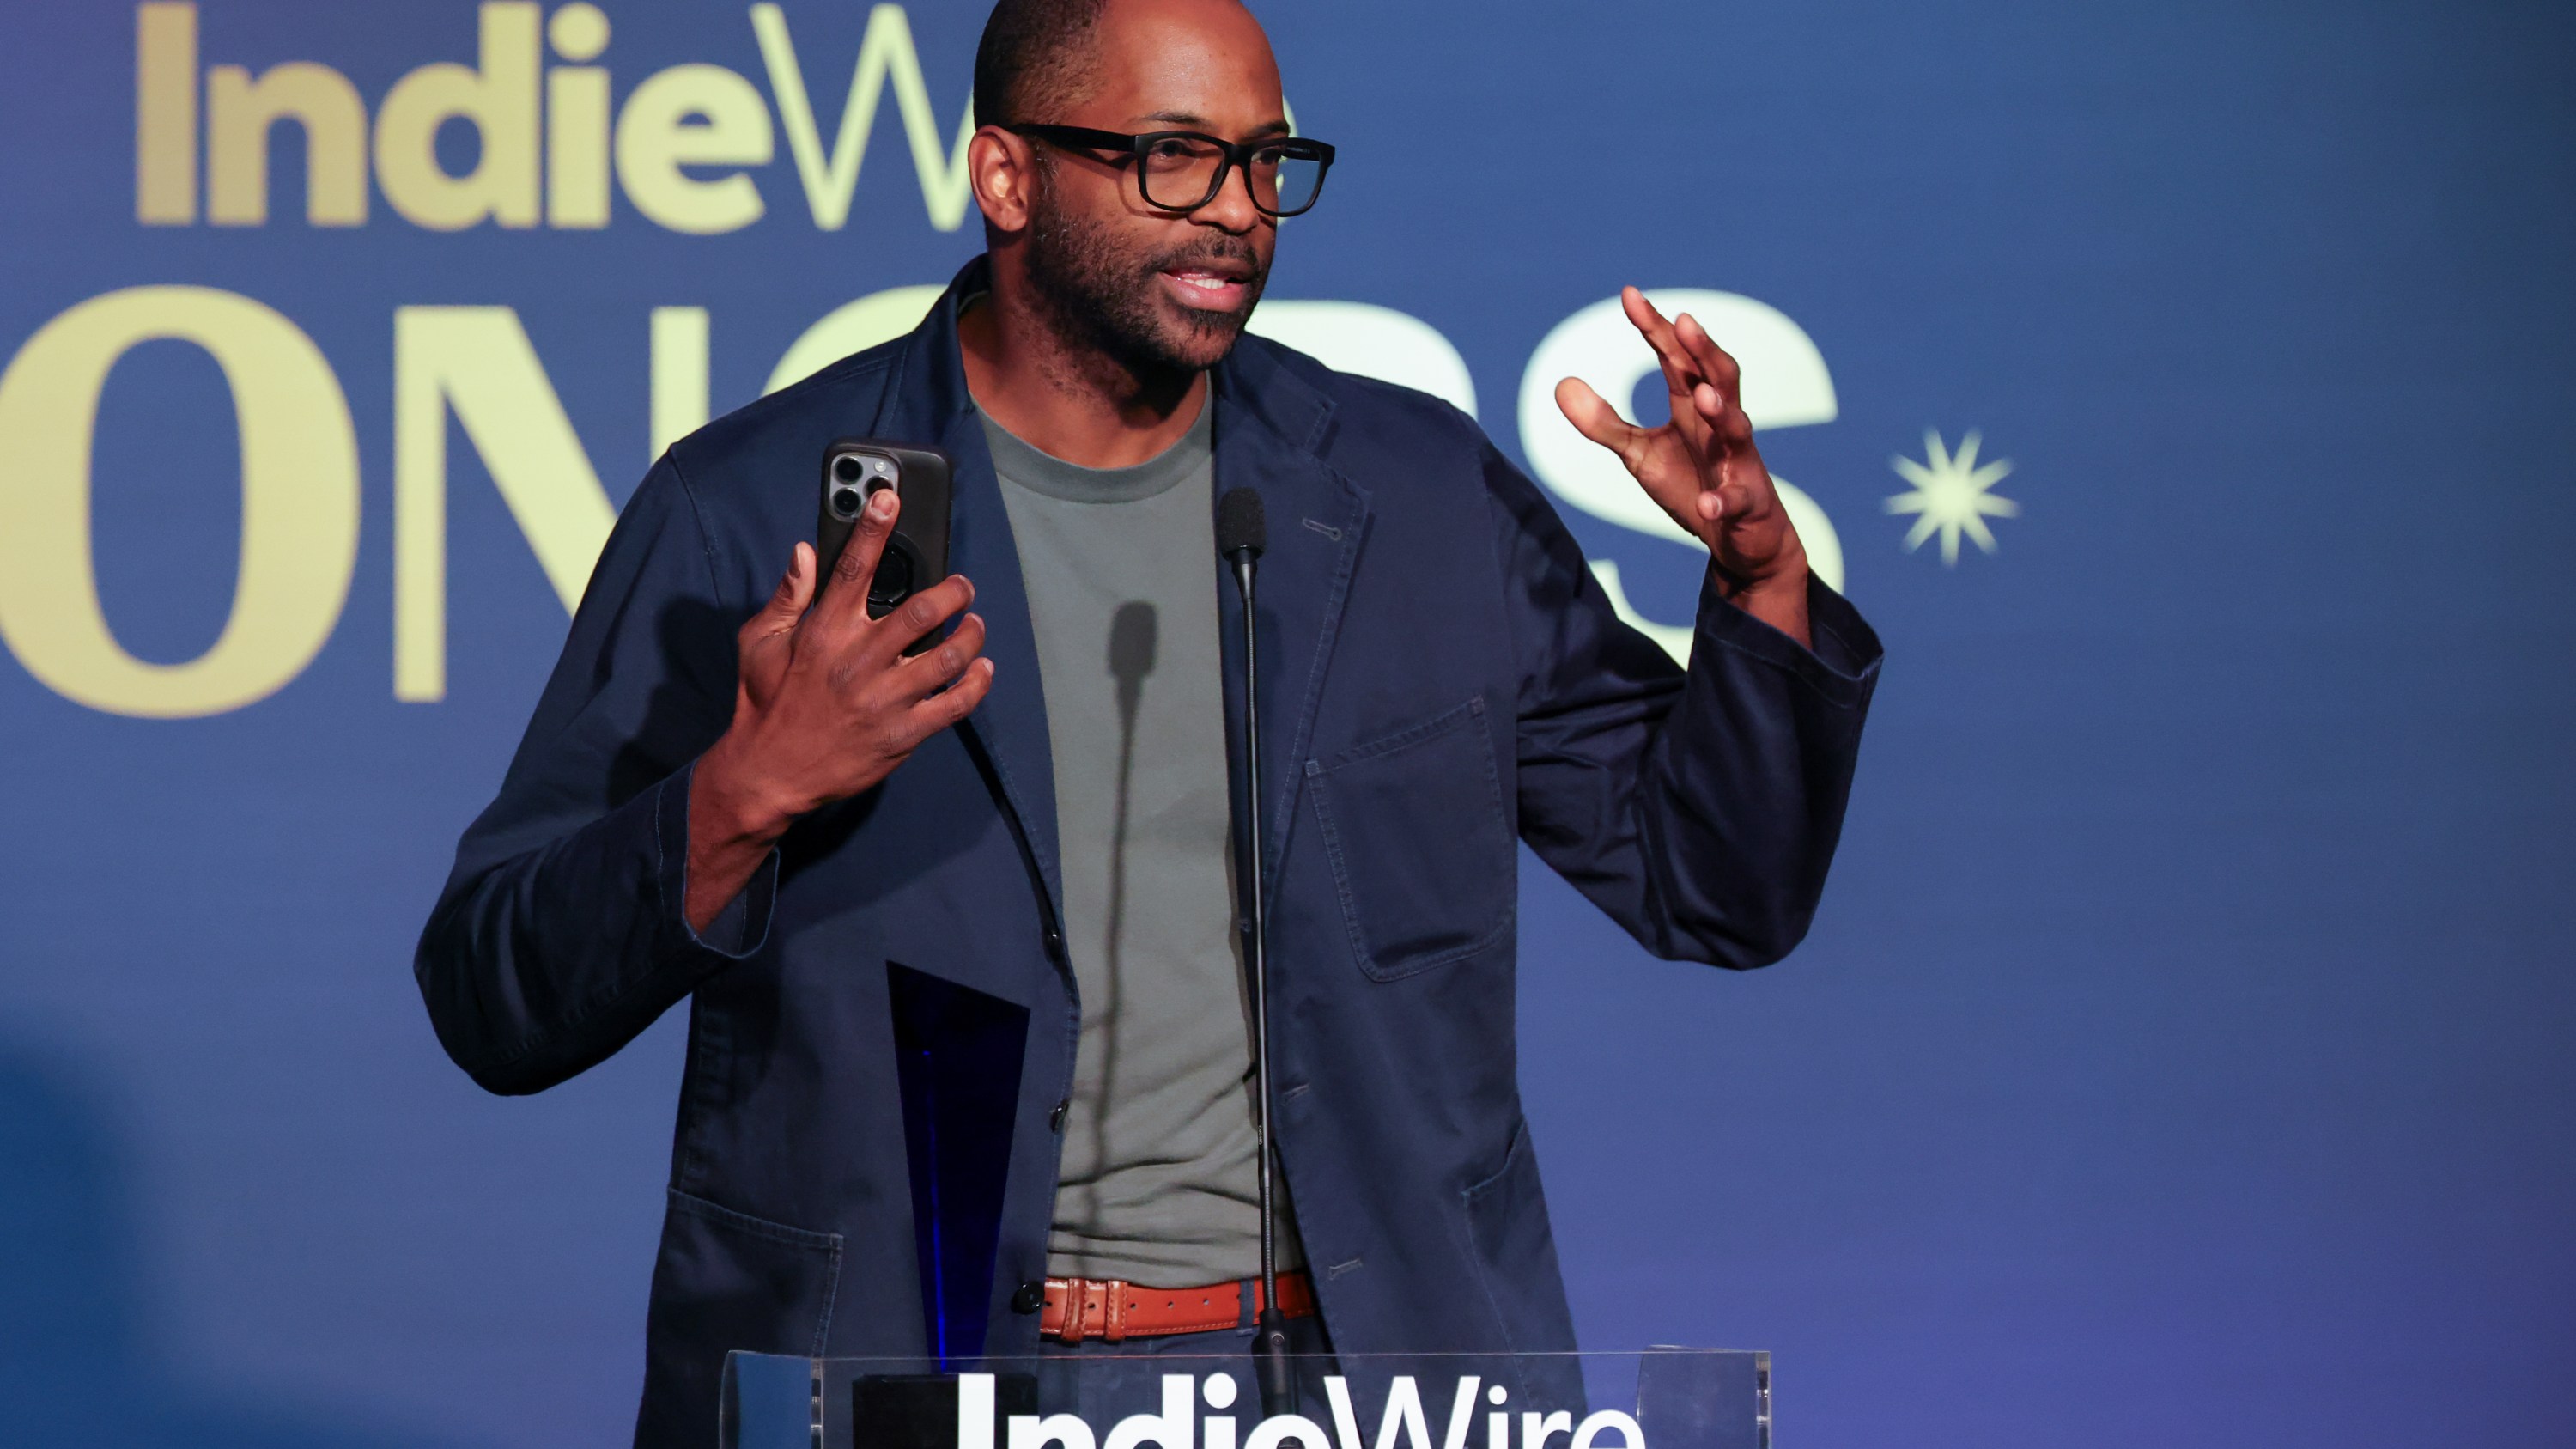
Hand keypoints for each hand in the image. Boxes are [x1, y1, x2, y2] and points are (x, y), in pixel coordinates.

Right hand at [684, 488, 993, 929]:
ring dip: (971, 633)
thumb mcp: (760, 644)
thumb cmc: (765, 702)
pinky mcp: (903, 734)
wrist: (770, 774)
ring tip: (975, 623)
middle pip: (920, 610)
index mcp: (823, 632)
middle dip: (953, 590)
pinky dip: (977, 682)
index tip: (890, 497)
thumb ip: (787, 597)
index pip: (853, 568)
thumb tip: (804, 552)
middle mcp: (857, 660)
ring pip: (948, 656)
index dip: (873, 528)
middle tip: (963, 585)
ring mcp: (883, 699)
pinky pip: (955, 704)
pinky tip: (983, 668)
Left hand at [1554, 287, 1810, 644]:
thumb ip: (1604, 422)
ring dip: (1721, 411)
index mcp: (1692, 407)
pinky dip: (1723, 500)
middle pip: (1718, 377)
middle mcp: (1721, 425)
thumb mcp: (1640, 454)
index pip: (1675, 358)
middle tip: (1683, 320)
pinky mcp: (1748, 502)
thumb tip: (1560, 383)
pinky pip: (1735, 500)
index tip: (1630, 295)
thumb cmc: (1692, 484)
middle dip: (1703, 350)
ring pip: (1737, 428)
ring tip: (1701, 395)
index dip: (1655, 327)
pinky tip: (1708, 502)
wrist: (1741, 538)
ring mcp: (1739, 462)